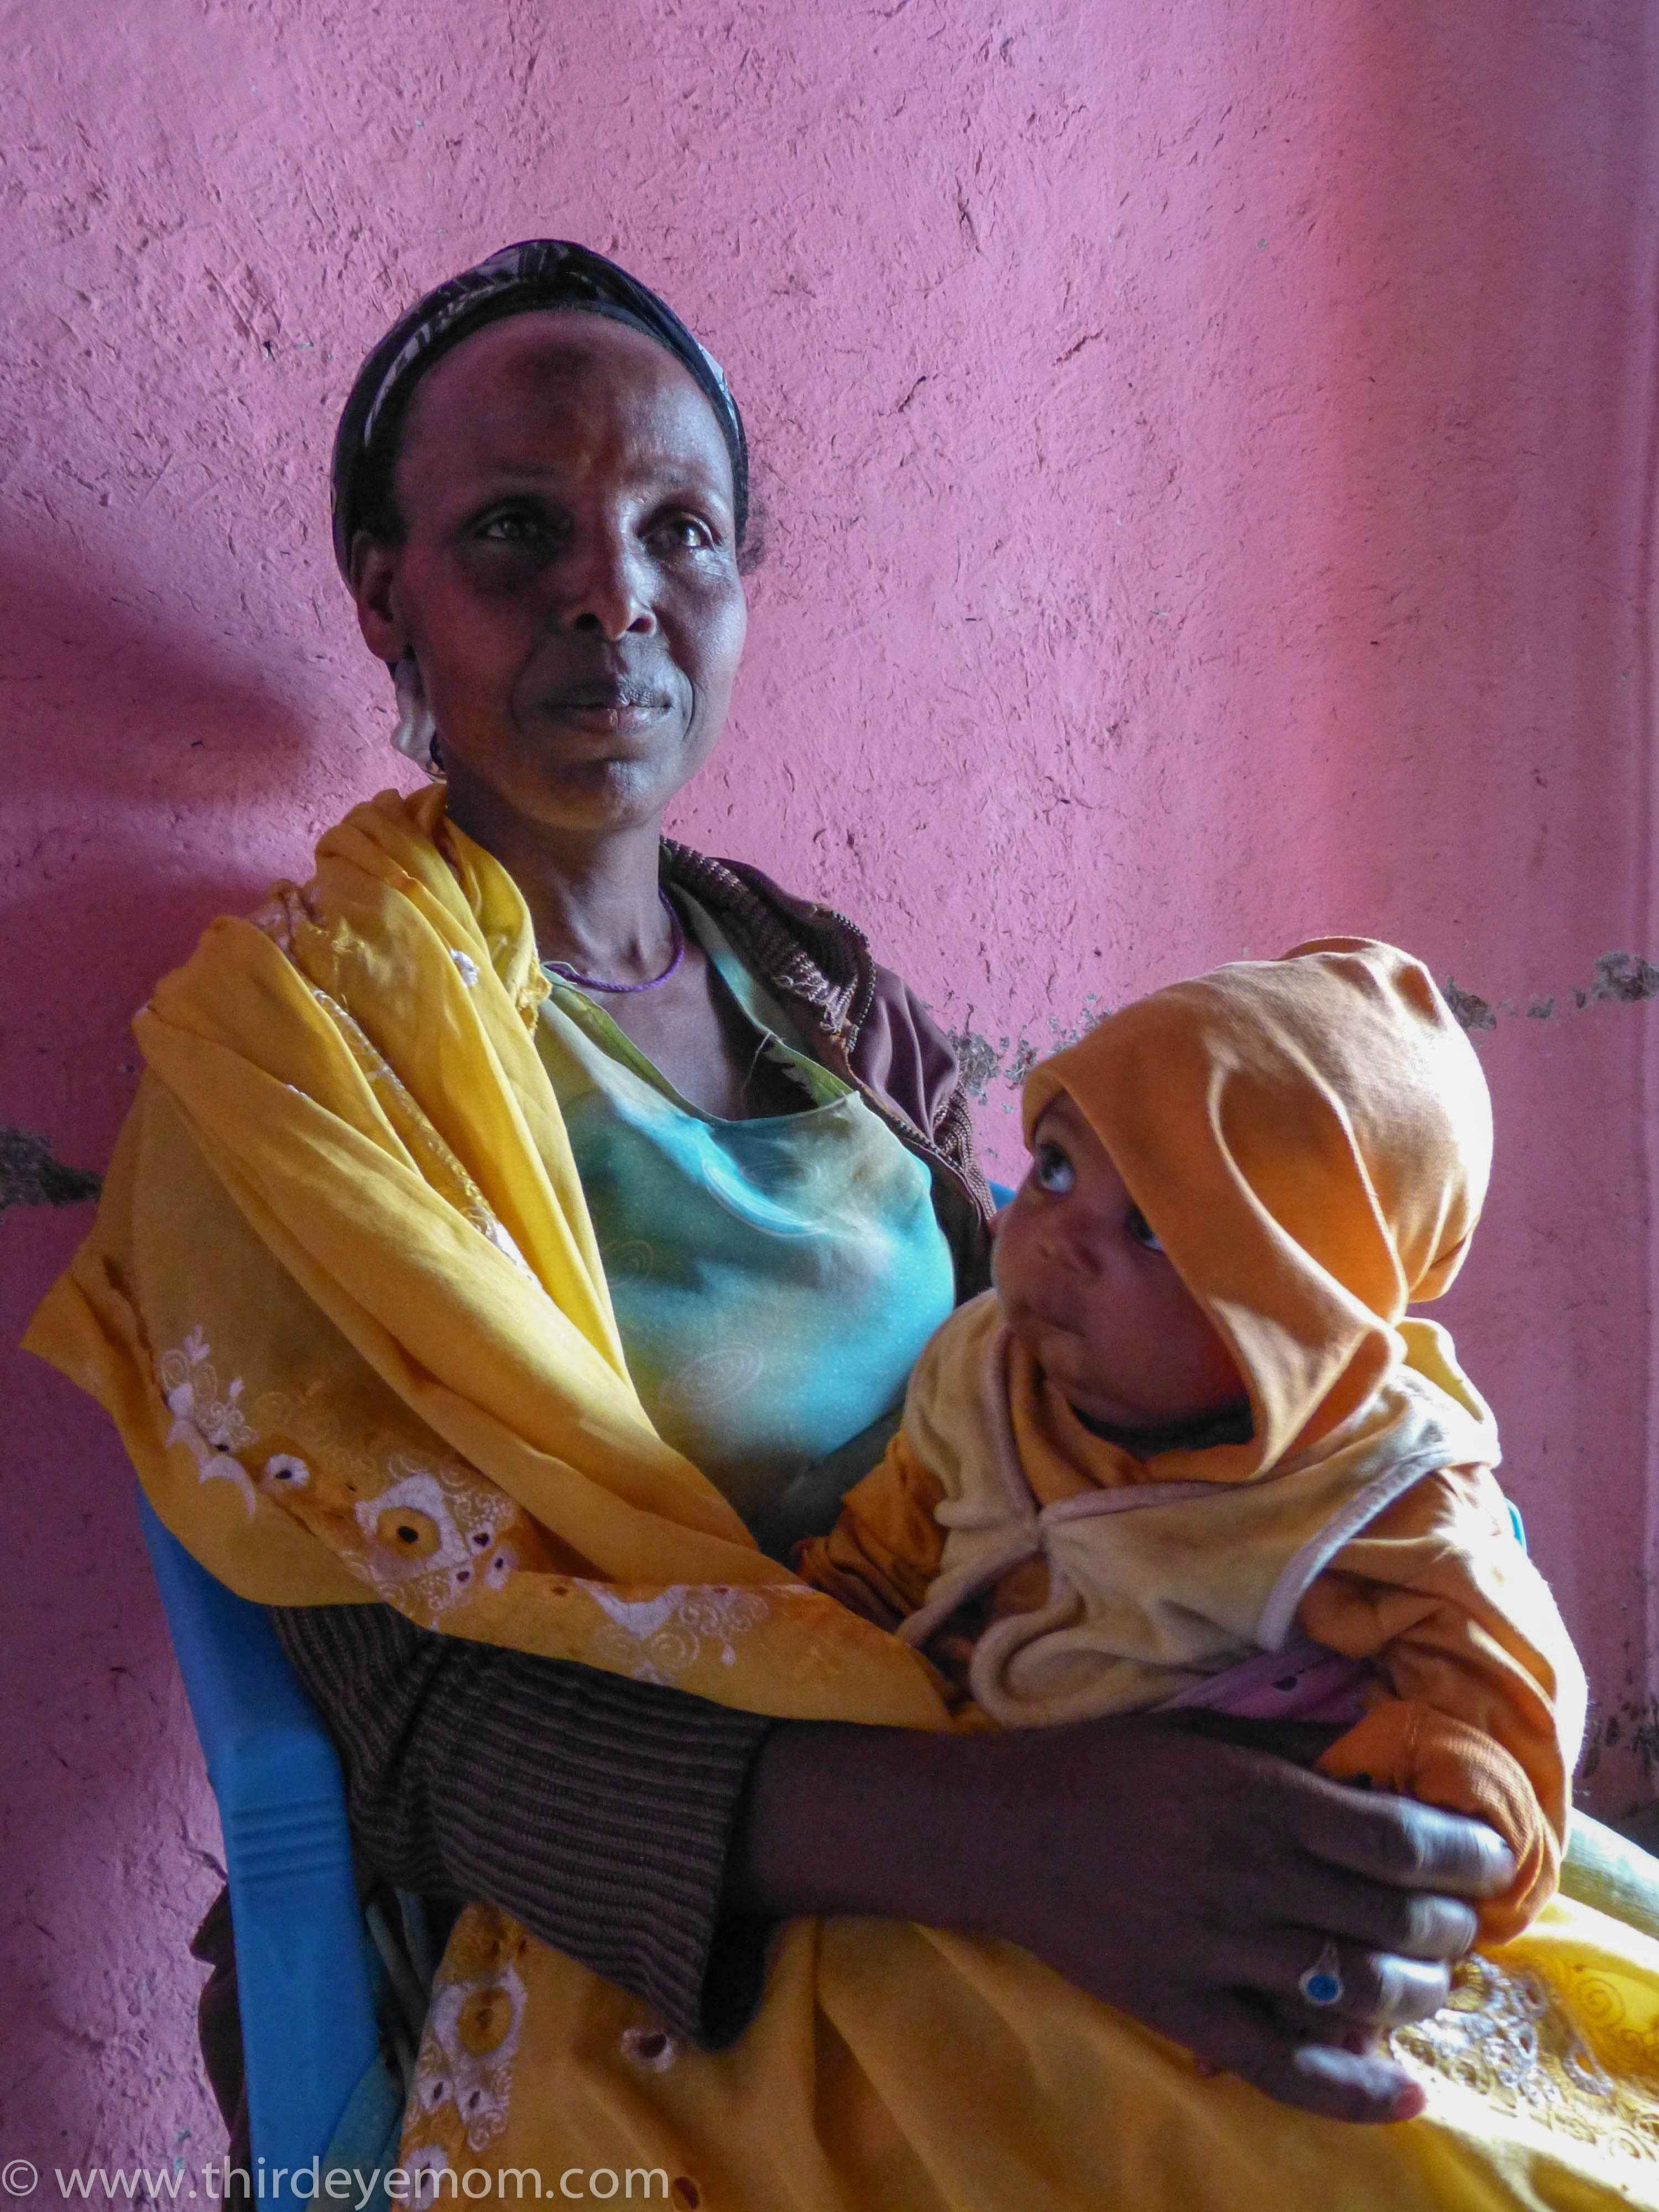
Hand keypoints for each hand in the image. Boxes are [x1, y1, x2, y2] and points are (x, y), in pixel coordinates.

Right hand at [731, 1709, 1513, 2124]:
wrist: (993, 1829)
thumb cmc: (1100, 1767)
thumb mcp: (1196, 1732)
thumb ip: (1284, 1750)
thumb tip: (1378, 1764)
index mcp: (1249, 1795)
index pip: (1392, 1837)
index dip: (1461, 1853)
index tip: (1491, 1855)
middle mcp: (1242, 1873)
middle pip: (1388, 1916)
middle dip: (1449, 1924)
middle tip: (1461, 1919)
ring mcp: (1211, 1950)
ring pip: (1355, 1989)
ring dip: (1418, 1991)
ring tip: (1432, 1978)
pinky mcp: (1181, 2010)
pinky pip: (1285, 2066)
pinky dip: (1356, 2089)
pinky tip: (1407, 2090)